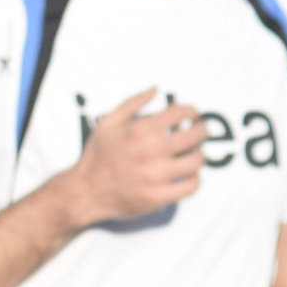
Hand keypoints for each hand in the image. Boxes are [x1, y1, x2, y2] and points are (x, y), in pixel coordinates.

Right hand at [62, 88, 206, 227]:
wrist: (84, 192)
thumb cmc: (97, 156)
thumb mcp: (108, 122)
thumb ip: (132, 102)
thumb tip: (155, 89)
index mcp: (139, 130)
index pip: (181, 113)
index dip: (191, 111)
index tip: (192, 115)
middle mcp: (149, 151)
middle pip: (195, 135)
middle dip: (202, 130)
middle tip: (199, 132)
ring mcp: (155, 176)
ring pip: (196, 161)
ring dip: (198, 154)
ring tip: (192, 153)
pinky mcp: (157, 197)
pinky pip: (190, 186)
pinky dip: (195, 179)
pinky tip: (187, 174)